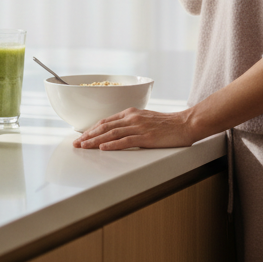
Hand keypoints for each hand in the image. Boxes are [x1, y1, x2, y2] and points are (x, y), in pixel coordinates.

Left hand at [73, 107, 197, 149]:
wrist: (185, 124)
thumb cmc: (167, 124)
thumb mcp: (145, 119)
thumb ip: (131, 124)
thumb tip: (116, 132)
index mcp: (131, 113)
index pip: (106, 121)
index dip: (92, 129)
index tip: (81, 137)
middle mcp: (132, 118)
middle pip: (105, 127)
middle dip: (89, 135)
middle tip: (77, 144)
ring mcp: (139, 127)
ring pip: (112, 134)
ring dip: (96, 141)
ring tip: (84, 146)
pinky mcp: (146, 137)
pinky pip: (126, 141)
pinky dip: (113, 144)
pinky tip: (103, 148)